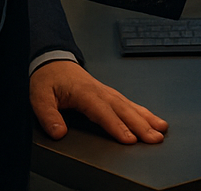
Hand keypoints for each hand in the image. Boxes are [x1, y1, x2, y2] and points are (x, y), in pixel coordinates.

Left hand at [29, 59, 166, 144]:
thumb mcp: (39, 97)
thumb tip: (59, 133)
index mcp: (84, 92)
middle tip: (154, 138)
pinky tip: (151, 119)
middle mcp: (99, 91)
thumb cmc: (48, 79)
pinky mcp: (108, 93)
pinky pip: (128, 102)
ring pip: (129, 106)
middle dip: (141, 125)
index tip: (130, 139)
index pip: (103, 112)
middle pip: (123, 110)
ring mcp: (106, 91)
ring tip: (161, 130)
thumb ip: (48, 116)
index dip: (117, 126)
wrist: (53, 61)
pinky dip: (142, 111)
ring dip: (146, 118)